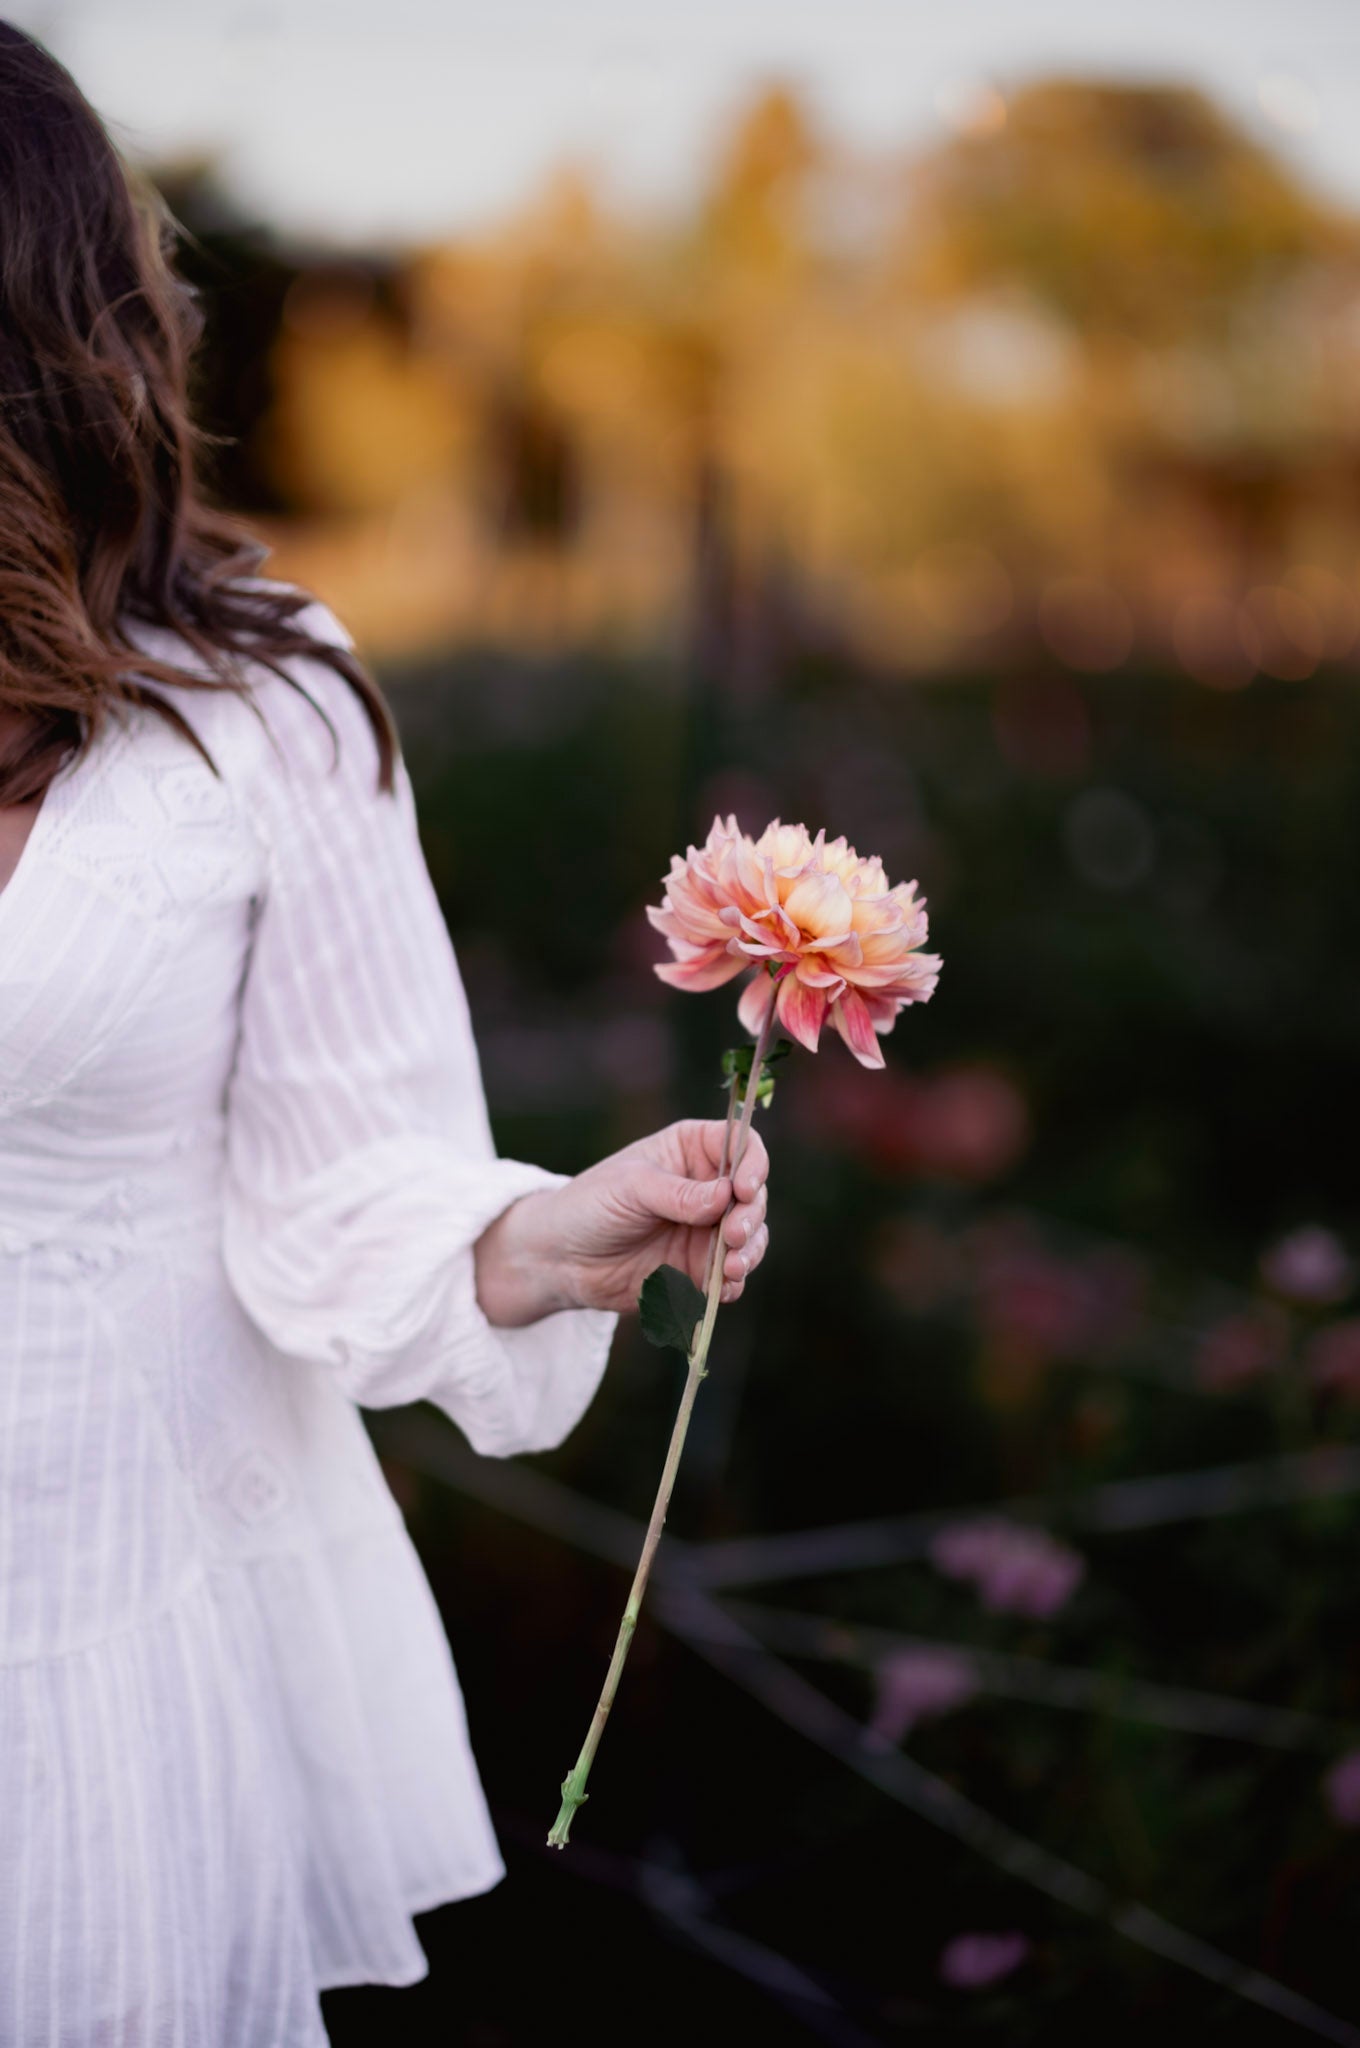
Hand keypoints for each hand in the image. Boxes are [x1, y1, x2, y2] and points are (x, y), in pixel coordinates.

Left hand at [472, 1118, 770, 1324]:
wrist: (560, 1260)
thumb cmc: (588, 1206)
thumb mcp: (629, 1188)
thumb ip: (677, 1193)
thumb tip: (726, 1196)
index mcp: (690, 1150)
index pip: (741, 1144)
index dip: (753, 1163)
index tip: (744, 1188)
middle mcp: (707, 1187)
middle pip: (754, 1195)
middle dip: (750, 1216)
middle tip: (732, 1236)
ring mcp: (706, 1229)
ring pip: (751, 1236)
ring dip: (750, 1252)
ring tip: (731, 1267)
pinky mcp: (700, 1267)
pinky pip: (731, 1275)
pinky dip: (733, 1282)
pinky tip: (721, 1289)